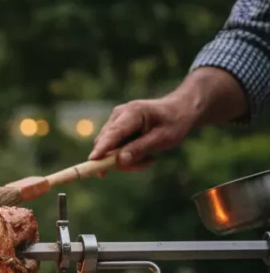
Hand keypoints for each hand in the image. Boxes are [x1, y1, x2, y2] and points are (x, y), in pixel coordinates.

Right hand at [89, 67, 248, 170]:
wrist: (180, 109)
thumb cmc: (174, 121)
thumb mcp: (163, 138)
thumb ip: (140, 148)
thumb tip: (119, 161)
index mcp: (132, 113)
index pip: (113, 133)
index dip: (102, 148)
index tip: (92, 160)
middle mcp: (118, 115)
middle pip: (107, 144)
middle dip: (121, 160)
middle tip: (149, 163)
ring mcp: (115, 122)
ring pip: (109, 149)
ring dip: (126, 160)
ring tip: (150, 159)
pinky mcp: (116, 129)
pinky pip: (114, 148)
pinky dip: (126, 156)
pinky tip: (145, 154)